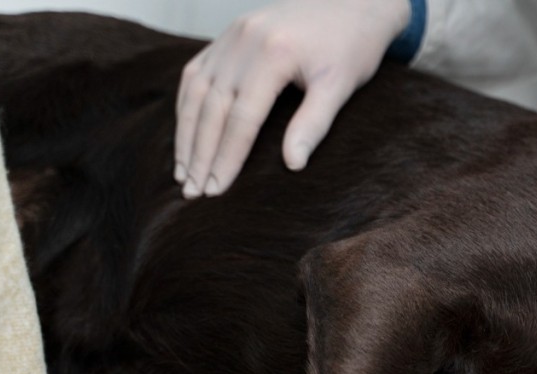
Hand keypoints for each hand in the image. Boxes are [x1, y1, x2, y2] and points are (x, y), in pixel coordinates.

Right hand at [176, 0, 410, 197]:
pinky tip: (184, 135)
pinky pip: (196, 72)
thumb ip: (314, 124)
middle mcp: (244, 40)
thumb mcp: (340, 87)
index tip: (216, 190)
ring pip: (196, 90)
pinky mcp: (228, 35)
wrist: (353, 4)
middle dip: (199, 153)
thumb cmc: (351, 48)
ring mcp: (232, 35)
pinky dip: (187, 105)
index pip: (242, 117)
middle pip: (211, 107)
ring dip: (186, 134)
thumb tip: (292, 165)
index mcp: (273, 53)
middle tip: (192, 192)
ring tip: (183, 173)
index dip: (227, 157)